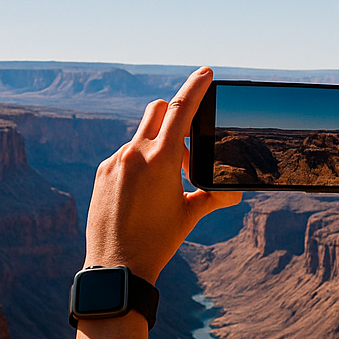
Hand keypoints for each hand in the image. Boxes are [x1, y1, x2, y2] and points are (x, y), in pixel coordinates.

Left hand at [84, 67, 242, 283]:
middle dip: (173, 114)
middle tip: (184, 143)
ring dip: (156, 147)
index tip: (206, 72)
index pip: (181, 110)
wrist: (117, 266)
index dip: (195, 87)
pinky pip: (124, 156)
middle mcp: (134, 154)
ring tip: (163, 184)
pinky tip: (141, 194)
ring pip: (141, 136)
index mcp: (161, 160)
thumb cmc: (158, 241)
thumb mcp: (190, 214)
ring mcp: (115, 162)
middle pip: (157, 110)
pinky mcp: (102, 173)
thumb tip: (235, 191)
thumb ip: (213, 195)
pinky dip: (138, 164)